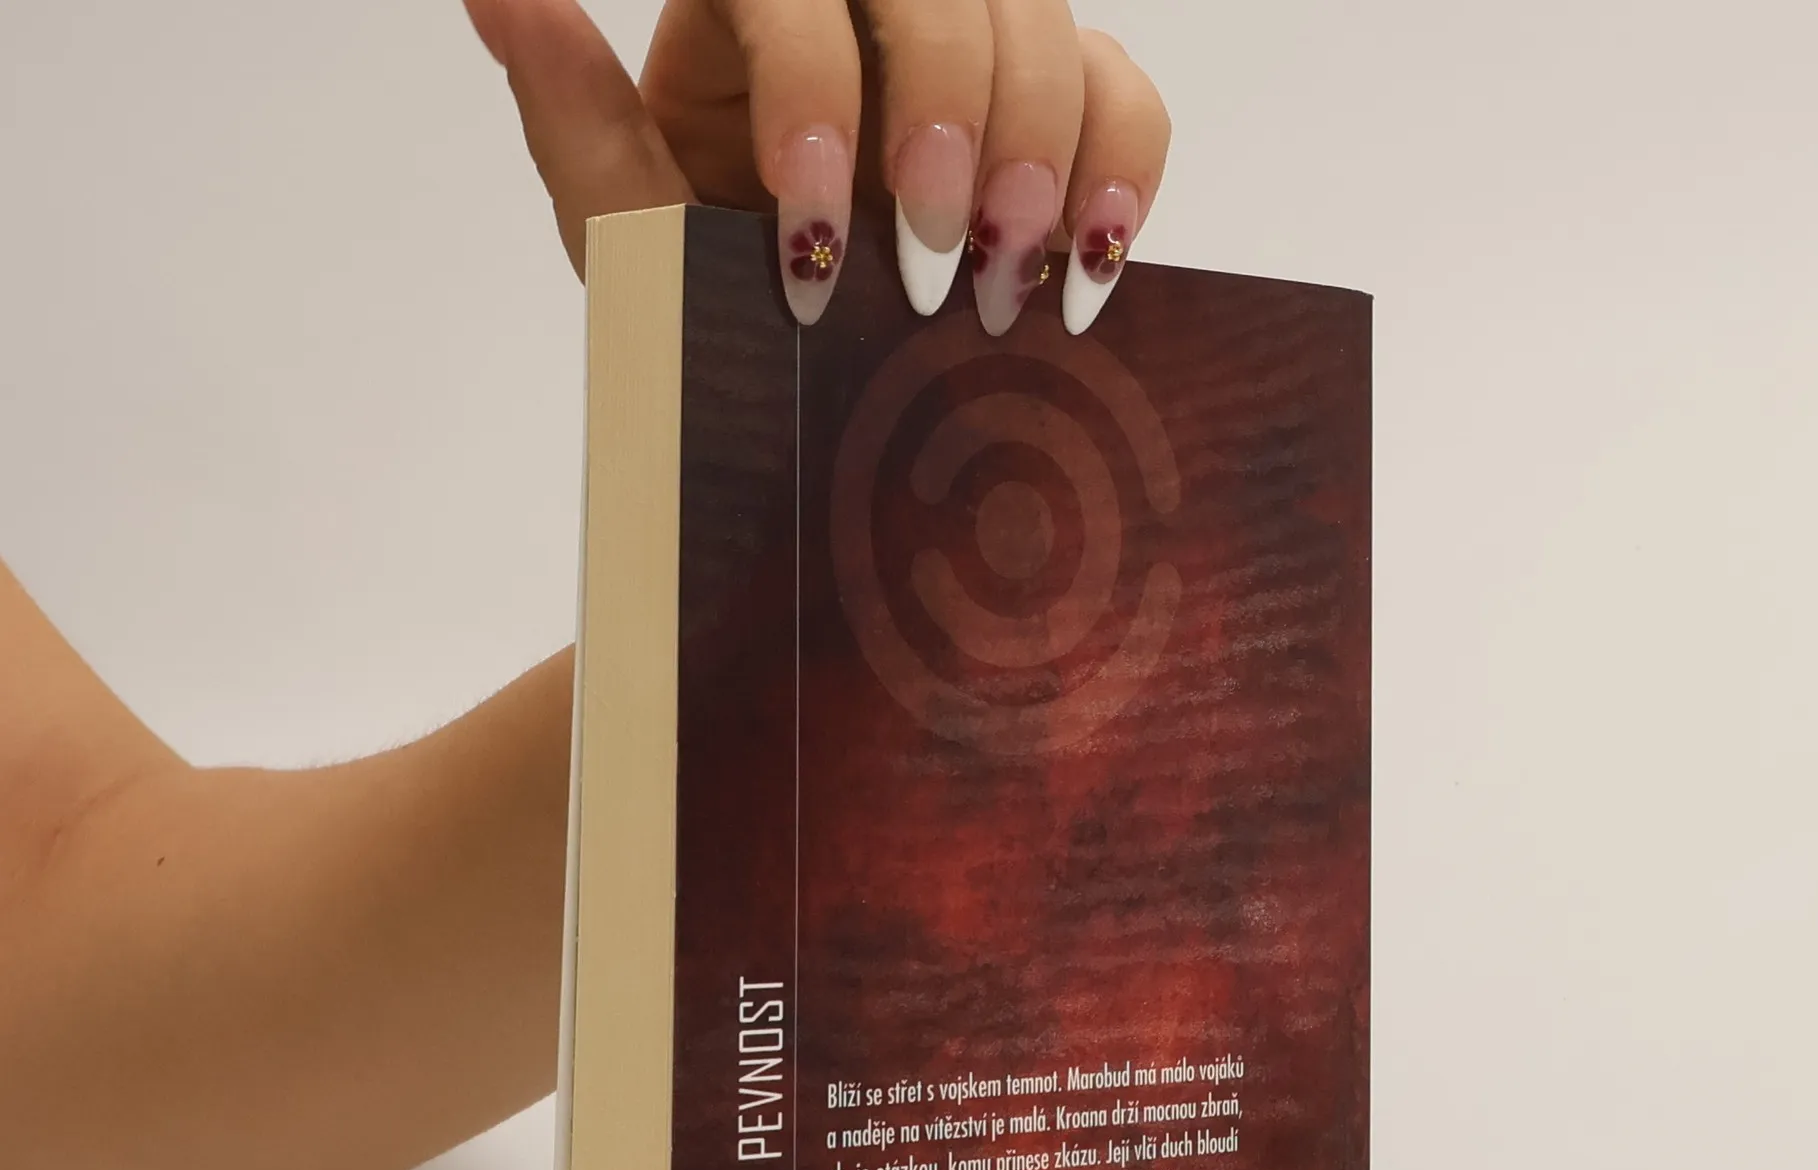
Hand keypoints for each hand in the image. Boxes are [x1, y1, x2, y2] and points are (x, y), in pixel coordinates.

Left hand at [463, 0, 1170, 333]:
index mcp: (755, 4)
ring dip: (1043, 151)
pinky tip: (1084, 270)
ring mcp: (971, 51)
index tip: (813, 244)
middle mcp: (869, 4)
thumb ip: (571, 113)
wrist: (791, 364)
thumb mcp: (626, 225)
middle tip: (933, 266)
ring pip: (1049, 23)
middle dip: (951, 119)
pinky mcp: (1056, 108)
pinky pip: (1124, 90)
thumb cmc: (701, 289)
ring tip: (1007, 288)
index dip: (817, 95)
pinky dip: (1124, 169)